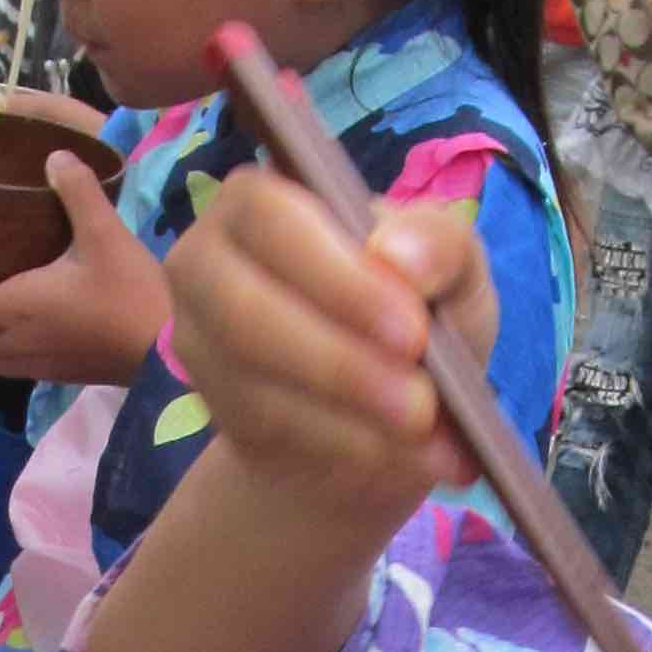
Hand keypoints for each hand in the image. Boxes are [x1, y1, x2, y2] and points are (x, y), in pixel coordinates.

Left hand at [0, 152, 164, 383]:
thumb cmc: (131, 291)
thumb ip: (77, 192)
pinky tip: (36, 329)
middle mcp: (19, 341)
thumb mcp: (105, 232)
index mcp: (18, 305)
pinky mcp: (63, 377)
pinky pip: (20, 369)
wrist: (168, 349)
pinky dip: (13, 353)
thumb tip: (54, 156)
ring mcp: (41, 365)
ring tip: (0, 311)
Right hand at [163, 165, 497, 531]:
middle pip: (244, 308)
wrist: (379, 406)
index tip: (411, 333)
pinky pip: (262, 424)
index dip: (338, 279)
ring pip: (249, 377)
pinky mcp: (209, 399)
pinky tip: (391, 453)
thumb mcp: (453, 270)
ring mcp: (198, 332)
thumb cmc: (415, 311)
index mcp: (263, 198)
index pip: (272, 218)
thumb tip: (396, 254)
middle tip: (420, 407)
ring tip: (422, 435)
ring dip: (343, 412)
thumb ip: (443, 245)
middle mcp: (208, 257)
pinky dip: (336, 443)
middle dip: (338, 362)